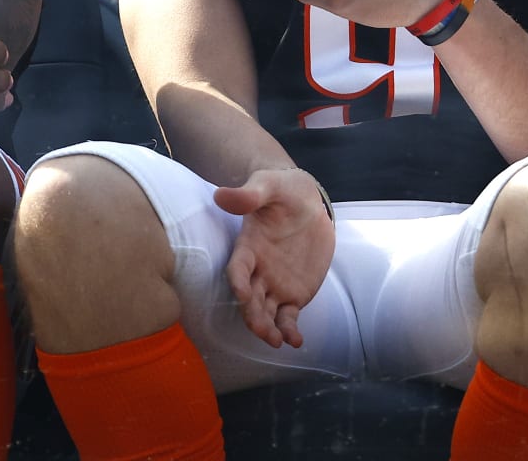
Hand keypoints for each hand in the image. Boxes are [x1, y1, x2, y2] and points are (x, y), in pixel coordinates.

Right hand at [212, 168, 335, 347]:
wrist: (306, 202)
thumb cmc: (283, 190)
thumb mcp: (268, 185)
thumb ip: (249, 195)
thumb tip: (221, 194)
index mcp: (248, 248)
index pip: (237, 269)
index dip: (237, 281)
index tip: (240, 293)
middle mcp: (257, 271)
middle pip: (249, 299)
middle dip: (253, 315)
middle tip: (262, 330)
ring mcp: (274, 285)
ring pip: (266, 313)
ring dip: (269, 328)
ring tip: (278, 341)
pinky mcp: (293, 294)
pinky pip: (288, 317)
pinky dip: (290, 330)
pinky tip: (296, 341)